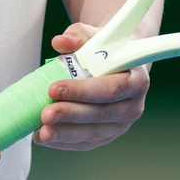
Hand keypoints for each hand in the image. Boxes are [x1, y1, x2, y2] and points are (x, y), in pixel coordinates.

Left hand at [37, 23, 150, 150]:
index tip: (55, 88)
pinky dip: (64, 142)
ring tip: (42, 132)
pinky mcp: (108, 135)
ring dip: (65, 134)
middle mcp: (133, 106)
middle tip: (45, 113)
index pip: (112, 88)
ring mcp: (121, 124)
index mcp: (136, 80)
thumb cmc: (107, 50)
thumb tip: (60, 42)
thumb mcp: (95, 36)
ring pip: (93, 133)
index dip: (83, 91)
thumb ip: (78, 35)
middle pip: (101, 114)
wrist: (118, 64)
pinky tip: (44, 137)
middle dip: (70, 115)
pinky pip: (86, 143)